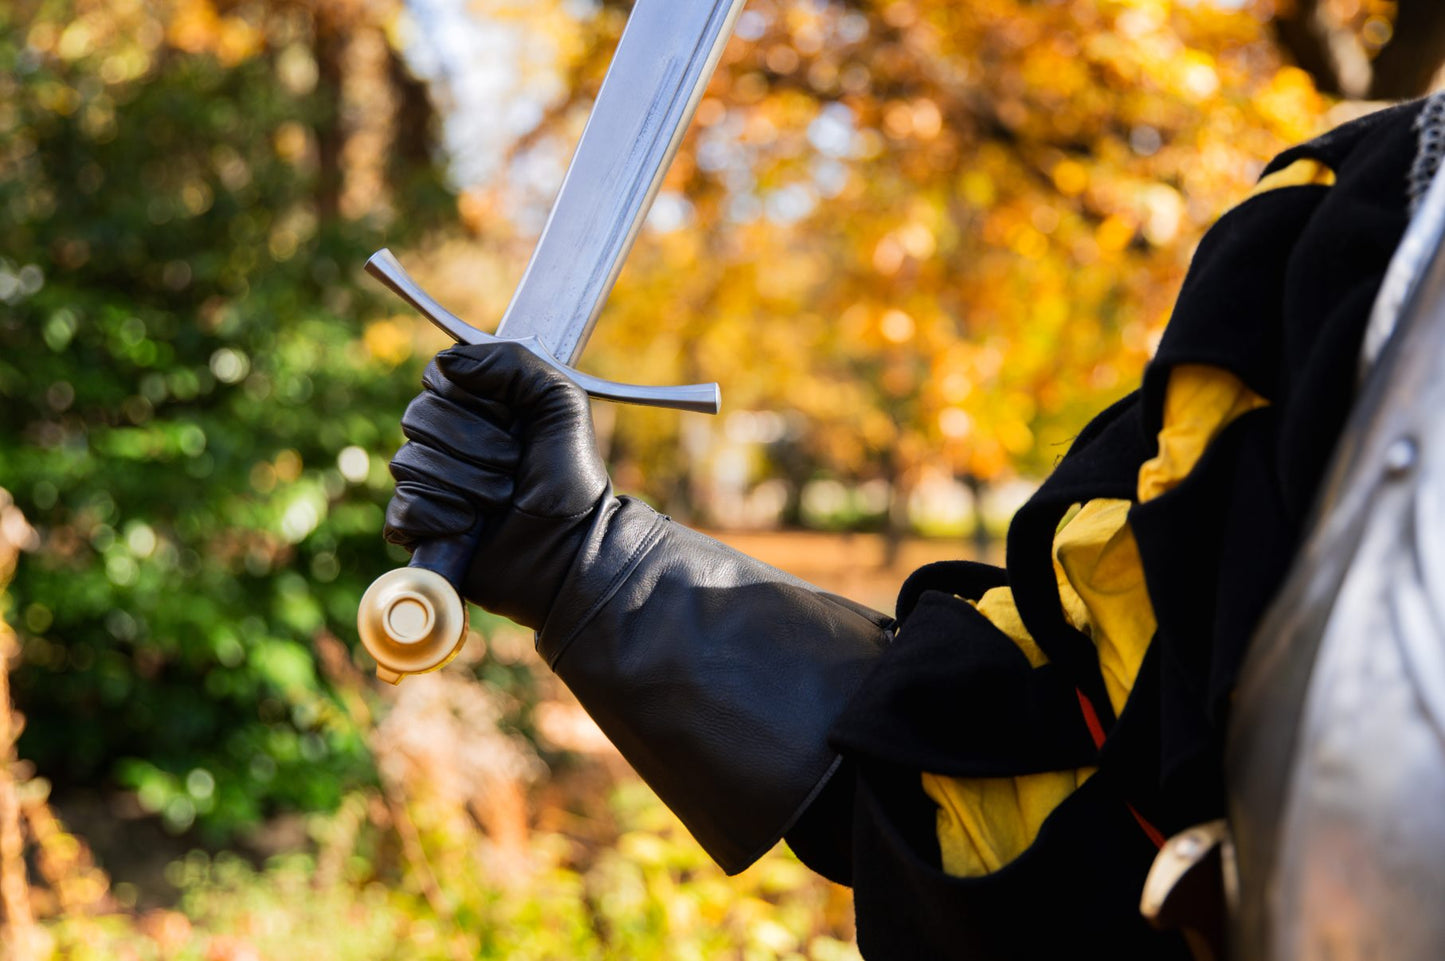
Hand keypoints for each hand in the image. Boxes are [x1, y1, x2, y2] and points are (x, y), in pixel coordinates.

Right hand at [384, 340, 610, 629]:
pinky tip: (469, 524)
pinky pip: (402, 509)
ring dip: (466, 483)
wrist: (571, 547)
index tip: (509, 419)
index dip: (470, 398)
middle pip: (418, 417)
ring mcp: (431, 483)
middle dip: (473, 444)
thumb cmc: (570, 477)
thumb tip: (447, 362)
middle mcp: (448, 440)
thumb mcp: (560, 403)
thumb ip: (514, 364)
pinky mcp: (421, 528)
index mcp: (478, 406)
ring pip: (410, 463)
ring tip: (500, 499)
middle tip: (512, 466)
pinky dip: (439, 515)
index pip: (437, 377)